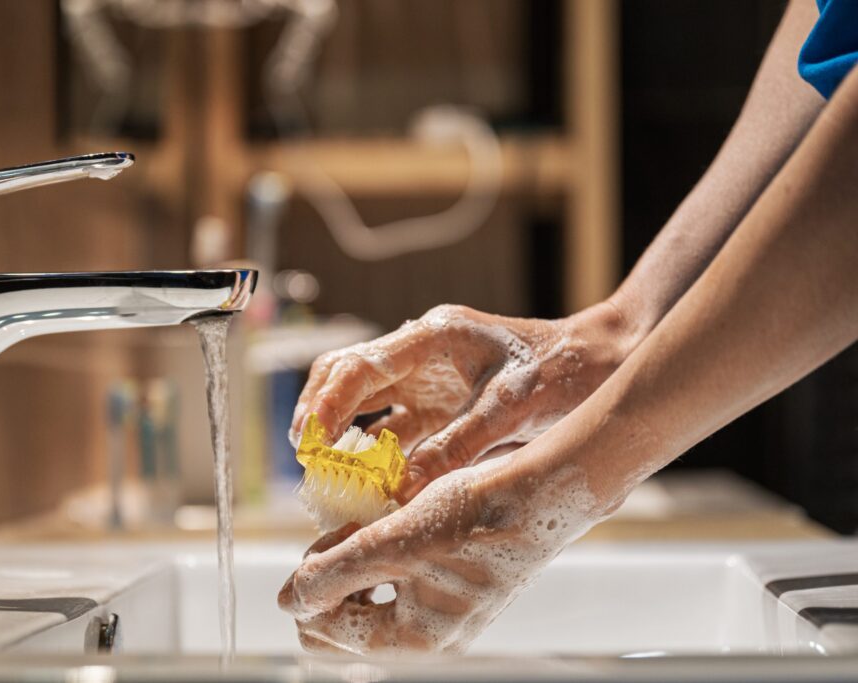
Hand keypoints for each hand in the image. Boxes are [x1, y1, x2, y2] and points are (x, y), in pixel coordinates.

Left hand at [278, 450, 611, 653]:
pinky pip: (398, 586)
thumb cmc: (474, 517)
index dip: (309, 586)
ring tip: (364, 526)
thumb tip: (288, 601)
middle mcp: (429, 640)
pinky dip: (382, 558)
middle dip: (330, 582)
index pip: (326, 633)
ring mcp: (442, 616)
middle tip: (342, 536)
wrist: (537, 493)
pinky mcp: (452, 591)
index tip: (326, 542)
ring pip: (370, 602)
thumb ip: (334, 573)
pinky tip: (386, 526)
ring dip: (354, 567)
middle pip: (346, 626)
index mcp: (414, 642)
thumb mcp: (391, 542)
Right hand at [290, 302, 633, 499]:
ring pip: (364, 403)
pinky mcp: (440, 405)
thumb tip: (402, 488)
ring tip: (323, 476)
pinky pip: (393, 428)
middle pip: (347, 376)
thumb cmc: (562, 372)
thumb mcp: (511, 411)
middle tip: (305, 459)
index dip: (326, 403)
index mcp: (434, 338)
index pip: (360, 365)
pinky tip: (366, 483)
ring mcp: (429, 379)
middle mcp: (422, 353)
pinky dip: (375, 455)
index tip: (307, 441)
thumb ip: (457, 446)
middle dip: (319, 414)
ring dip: (341, 436)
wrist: (600, 365)